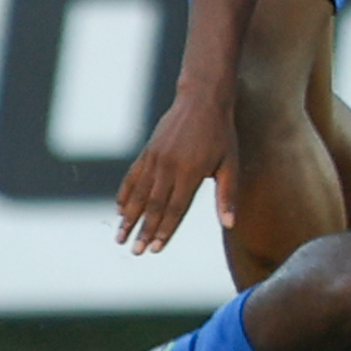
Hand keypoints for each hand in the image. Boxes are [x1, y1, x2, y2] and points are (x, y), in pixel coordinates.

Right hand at [114, 87, 232, 252]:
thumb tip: (230, 224)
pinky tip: (120, 209)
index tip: (155, 249)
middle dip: (143, 230)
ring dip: (129, 217)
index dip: (165, 231)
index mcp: (191, 173)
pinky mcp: (148, 152)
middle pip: (153, 206)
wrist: (201, 100)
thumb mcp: (231, 164)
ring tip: (120, 236)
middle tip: (134, 251)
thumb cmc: (221, 134)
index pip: (175, 209)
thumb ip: (227, 196)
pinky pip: (133, 176)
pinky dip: (125, 194)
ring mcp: (155, 158)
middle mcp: (169, 167)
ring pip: (139, 193)